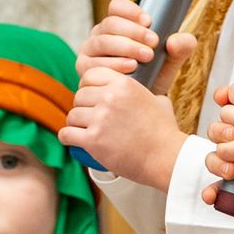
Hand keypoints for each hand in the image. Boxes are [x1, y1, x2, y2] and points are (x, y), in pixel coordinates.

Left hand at [60, 63, 188, 187]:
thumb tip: (147, 88)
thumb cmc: (164, 132)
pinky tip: (73, 140)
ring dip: (76, 124)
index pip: (90, 75)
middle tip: (90, 119)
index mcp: (124, 83)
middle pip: (79, 96)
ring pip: (72, 115)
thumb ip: (144, 91)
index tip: (91, 97)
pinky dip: (68, 138)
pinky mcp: (93, 140)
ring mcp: (100, 118)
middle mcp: (110, 97)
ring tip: (85, 131)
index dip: (87, 86)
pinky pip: (66, 134)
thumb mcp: (158, 100)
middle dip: (83, 108)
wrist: (166, 157)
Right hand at [74, 0, 191, 91]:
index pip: (116, 7)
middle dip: (134, 32)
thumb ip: (181, 48)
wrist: (141, 104)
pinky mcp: (85, 71)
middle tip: (153, 43)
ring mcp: (90, 52)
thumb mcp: (171, 61)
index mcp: (117, 26)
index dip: (130, 10)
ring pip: (102, 42)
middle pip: (110, 23)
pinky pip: (94, 64)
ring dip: (125, 47)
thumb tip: (176, 40)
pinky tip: (130, 69)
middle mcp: (100, 36)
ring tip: (145, 56)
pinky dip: (114, 65)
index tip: (149, 21)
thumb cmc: (153, 76)